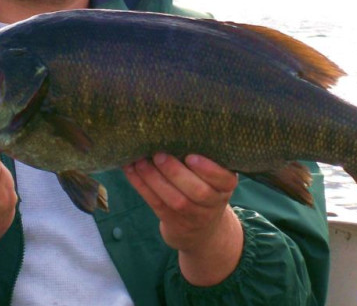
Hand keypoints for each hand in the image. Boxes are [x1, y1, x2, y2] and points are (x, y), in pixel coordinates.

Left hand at [124, 153, 243, 285]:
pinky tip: (130, 169)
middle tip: (159, 155)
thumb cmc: (206, 186)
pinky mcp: (173, 221)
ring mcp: (193, 215)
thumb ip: (204, 157)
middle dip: (175, 172)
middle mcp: (213, 202)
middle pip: (197, 191)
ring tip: (140, 161)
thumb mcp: (214, 176)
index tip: (191, 157)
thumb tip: (174, 128)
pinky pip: (155, 203)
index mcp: (226, 185)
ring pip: (174, 200)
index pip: (224, 179)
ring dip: (154, 179)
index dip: (208, 169)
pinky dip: (141, 185)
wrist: (202, 228)